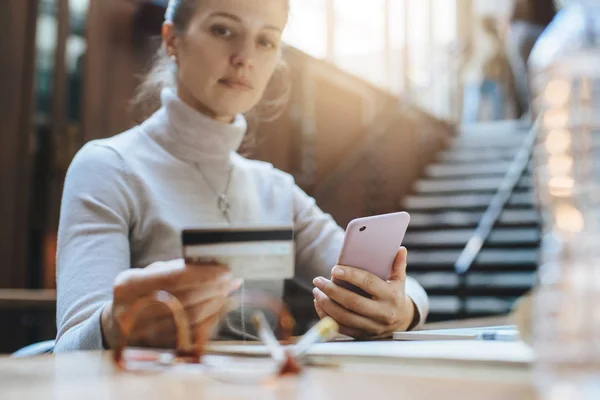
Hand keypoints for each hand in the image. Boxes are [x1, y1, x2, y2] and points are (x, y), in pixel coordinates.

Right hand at [100, 259, 240, 348]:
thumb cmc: (141, 292)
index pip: (173, 277)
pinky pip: (192, 336)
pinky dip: (211, 321)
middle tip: (230, 280)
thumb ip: (178, 268)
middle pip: (185, 299)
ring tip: (227, 292)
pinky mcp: (156, 349)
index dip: (204, 274)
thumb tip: (214, 267)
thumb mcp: (149, 274)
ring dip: (216, 304)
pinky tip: (220, 309)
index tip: (224, 269)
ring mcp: (143, 335)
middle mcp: (132, 312)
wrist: (117, 324)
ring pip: (191, 319)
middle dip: (213, 288)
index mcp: (129, 286)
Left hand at [312, 247, 414, 338]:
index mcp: (391, 296)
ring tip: (316, 291)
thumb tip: (400, 249)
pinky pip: (341, 327)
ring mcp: (372, 327)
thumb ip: (398, 265)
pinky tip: (319, 304)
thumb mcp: (399, 280)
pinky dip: (326, 316)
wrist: (401, 321)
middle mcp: (382, 313)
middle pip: (353, 302)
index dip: (351, 275)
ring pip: (344, 317)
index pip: (369, 283)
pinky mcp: (362, 335)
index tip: (335, 269)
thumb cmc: (395, 295)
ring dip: (326, 304)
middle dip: (332, 290)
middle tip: (319, 280)